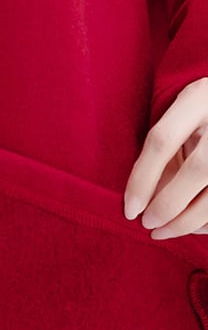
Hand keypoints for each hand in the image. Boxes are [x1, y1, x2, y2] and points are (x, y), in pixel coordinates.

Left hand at [124, 76, 207, 239]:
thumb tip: (142, 204)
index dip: (142, 180)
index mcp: (198, 97)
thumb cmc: (201, 117)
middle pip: (200, 169)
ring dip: (189, 221)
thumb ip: (162, 157)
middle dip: (169, 205)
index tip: (129, 211)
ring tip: (164, 232)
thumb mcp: (179, 121)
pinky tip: (193, 227)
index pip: (163, 141)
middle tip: (147, 224)